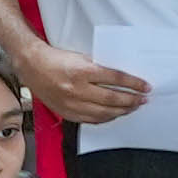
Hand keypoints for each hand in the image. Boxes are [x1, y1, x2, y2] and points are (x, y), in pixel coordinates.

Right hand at [20, 43, 151, 124]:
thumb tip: (123, 79)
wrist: (32, 66)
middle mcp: (77, 89)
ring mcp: (71, 103)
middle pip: (112, 98)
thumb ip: (100, 68)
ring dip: (121, 111)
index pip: (116, 78)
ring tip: (132, 107)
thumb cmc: (57, 59)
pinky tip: (114, 115)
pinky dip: (105, 118)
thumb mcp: (82, 57)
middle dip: (131, 100)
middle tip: (143, 99)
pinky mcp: (66, 112)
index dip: (134, 84)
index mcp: (83, 71)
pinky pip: (91, 120)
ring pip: (103, 112)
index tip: (145, 87)